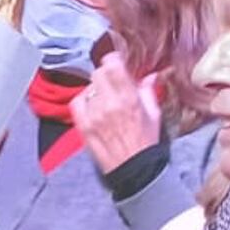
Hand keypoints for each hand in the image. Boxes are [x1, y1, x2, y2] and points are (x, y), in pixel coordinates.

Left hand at [74, 52, 162, 175]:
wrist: (133, 169)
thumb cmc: (145, 143)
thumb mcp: (153, 114)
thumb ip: (149, 91)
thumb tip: (149, 76)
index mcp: (129, 98)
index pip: (112, 65)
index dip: (113, 60)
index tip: (116, 62)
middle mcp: (109, 104)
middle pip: (97, 74)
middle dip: (105, 75)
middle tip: (112, 83)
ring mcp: (94, 115)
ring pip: (88, 88)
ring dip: (96, 89)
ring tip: (105, 99)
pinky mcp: (83, 126)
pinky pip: (76, 102)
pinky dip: (83, 101)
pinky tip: (92, 106)